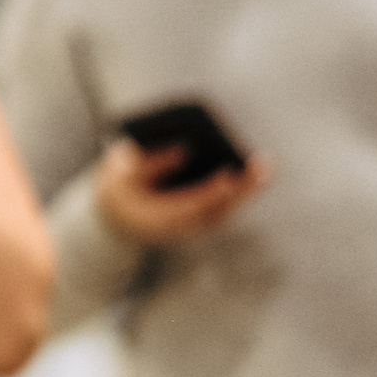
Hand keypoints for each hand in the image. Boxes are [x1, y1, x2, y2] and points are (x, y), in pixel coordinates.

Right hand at [94, 139, 268, 244]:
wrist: (113, 220)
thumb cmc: (116, 190)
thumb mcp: (119, 172)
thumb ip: (151, 162)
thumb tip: (185, 148)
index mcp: (155, 218)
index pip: (191, 207)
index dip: (211, 192)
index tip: (229, 175)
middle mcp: (177, 228)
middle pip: (217, 211)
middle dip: (241, 189)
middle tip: (263, 166)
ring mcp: (189, 228)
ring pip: (224, 212)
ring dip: (245, 191)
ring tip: (262, 165)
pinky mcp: (197, 221)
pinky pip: (222, 208)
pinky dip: (237, 192)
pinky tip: (249, 172)